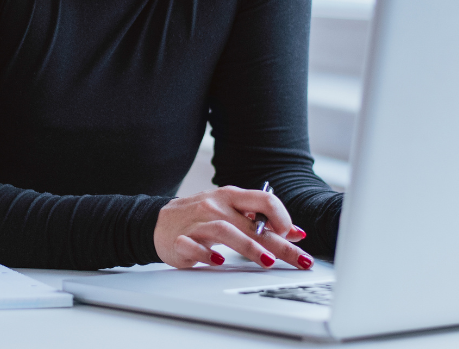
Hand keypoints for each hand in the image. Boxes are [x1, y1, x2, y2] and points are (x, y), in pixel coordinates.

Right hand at [154, 185, 312, 269]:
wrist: (159, 222)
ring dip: (248, 247)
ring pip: (224, 230)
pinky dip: (206, 254)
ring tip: (266, 262)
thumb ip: (261, 221)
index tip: (293, 235)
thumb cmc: (201, 218)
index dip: (282, 217)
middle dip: (278, 243)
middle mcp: (215, 206)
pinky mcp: (180, 240)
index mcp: (231, 197)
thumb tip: (295, 233)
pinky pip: (193, 246)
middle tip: (299, 259)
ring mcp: (197, 223)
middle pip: (251, 223)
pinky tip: (218, 262)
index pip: (263, 199)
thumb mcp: (232, 213)